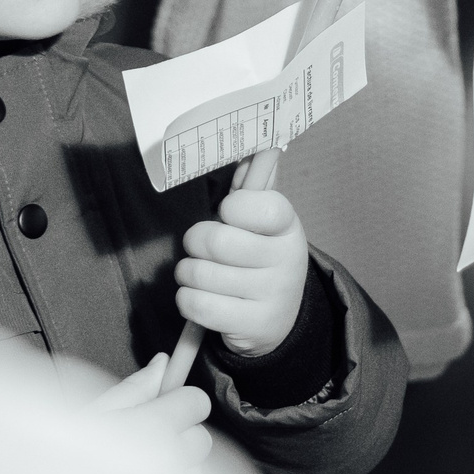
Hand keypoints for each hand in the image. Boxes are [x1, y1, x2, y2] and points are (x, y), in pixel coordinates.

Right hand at [89, 355, 214, 464]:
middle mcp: (168, 464)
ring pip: (196, 471)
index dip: (179, 401)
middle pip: (201, 438)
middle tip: (143, 441)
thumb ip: (135, 387)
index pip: (197, 401)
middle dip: (179, 435)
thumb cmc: (59, 463)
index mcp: (150, 429)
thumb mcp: (91, 414)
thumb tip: (162, 362)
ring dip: (176, 469)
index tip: (164, 407)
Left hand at [177, 188, 309, 356]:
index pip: (262, 207)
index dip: (233, 208)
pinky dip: (186, 299)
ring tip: (198, 273)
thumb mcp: (261, 222)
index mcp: (288, 226)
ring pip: (200, 275)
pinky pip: (198, 306)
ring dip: (187, 273)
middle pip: (217, 241)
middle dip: (195, 241)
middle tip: (199, 247)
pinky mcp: (254, 325)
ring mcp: (272, 295)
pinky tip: (197, 295)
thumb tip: (256, 148)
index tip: (227, 213)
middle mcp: (286, 260)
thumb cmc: (258, 257)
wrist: (277, 316)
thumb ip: (253, 185)